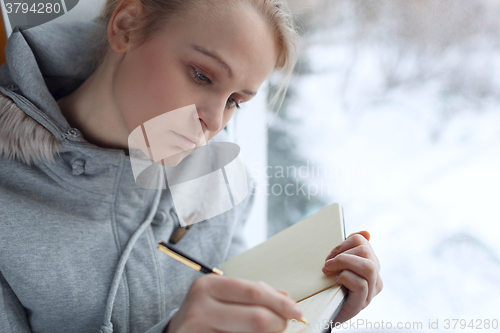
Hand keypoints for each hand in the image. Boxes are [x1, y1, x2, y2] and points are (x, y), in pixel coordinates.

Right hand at [166, 274, 303, 332]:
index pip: (254, 292)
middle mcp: (200, 308)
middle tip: (285, 325)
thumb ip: (253, 293)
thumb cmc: (205, 311)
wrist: (176, 332)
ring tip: (269, 331)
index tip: (297, 311)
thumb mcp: (223, 295)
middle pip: (257, 318)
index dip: (280, 303)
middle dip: (279, 323)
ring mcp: (198, 331)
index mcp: (208, 285)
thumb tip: (286, 299)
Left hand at [322, 231, 382, 323]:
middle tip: (327, 264)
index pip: (362, 240)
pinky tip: (336, 282)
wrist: (326, 312)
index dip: (343, 244)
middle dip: (342, 253)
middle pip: (366, 251)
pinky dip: (345, 278)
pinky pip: (360, 284)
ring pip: (368, 266)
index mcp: (371, 263)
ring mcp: (371, 291)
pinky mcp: (362, 303)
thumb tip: (366, 232)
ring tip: (329, 270)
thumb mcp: (339, 264)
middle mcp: (375, 277)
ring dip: (344, 263)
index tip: (330, 256)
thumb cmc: (332, 286)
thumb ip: (349, 248)